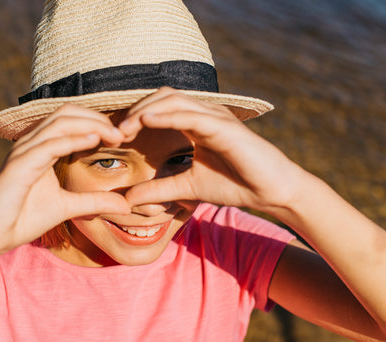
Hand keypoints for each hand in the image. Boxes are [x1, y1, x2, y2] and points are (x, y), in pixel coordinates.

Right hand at [0, 104, 130, 258]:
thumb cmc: (22, 218)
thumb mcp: (67, 207)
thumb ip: (94, 201)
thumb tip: (126, 204)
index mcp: (42, 147)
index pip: (72, 120)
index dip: (98, 123)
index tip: (123, 137)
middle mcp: (32, 143)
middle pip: (68, 113)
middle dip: (98, 119)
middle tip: (124, 133)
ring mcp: (24, 151)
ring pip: (59, 123)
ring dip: (91, 125)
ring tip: (115, 135)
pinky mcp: (18, 165)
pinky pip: (49, 145)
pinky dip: (72, 140)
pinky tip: (94, 141)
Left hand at [121, 88, 306, 212]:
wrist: (271, 192)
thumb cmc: (235, 185)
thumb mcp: (186, 188)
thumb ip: (158, 189)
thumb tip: (128, 199)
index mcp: (195, 124)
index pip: (158, 108)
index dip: (134, 118)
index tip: (115, 137)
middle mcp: (204, 115)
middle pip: (161, 97)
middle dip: (135, 110)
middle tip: (114, 132)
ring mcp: (215, 117)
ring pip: (173, 101)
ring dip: (145, 110)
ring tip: (124, 128)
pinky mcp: (224, 126)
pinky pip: (191, 115)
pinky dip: (167, 115)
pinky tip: (147, 121)